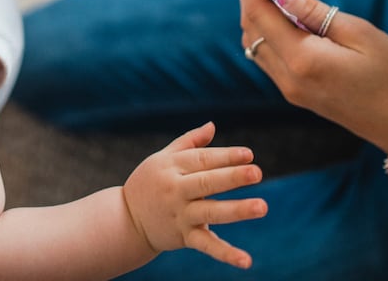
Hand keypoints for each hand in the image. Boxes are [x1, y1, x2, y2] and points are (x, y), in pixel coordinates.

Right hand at [122, 122, 266, 269]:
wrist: (126, 220)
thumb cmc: (149, 183)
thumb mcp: (162, 158)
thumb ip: (189, 142)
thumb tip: (213, 125)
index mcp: (172, 167)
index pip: (203, 159)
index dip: (226, 156)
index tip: (249, 154)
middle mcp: (176, 190)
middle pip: (207, 182)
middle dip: (232, 176)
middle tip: (257, 172)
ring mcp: (181, 215)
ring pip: (211, 211)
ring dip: (237, 210)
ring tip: (262, 206)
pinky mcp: (184, 237)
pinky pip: (207, 245)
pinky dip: (227, 254)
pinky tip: (246, 261)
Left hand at [236, 0, 387, 175]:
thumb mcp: (359, 33)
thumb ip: (313, 11)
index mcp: (303, 61)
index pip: (260, 13)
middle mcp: (289, 79)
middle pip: (252, 28)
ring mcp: (292, 90)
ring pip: (256, 44)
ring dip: (256, 11)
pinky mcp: (300, 95)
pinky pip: (270, 58)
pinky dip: (268, 30)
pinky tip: (280, 11)